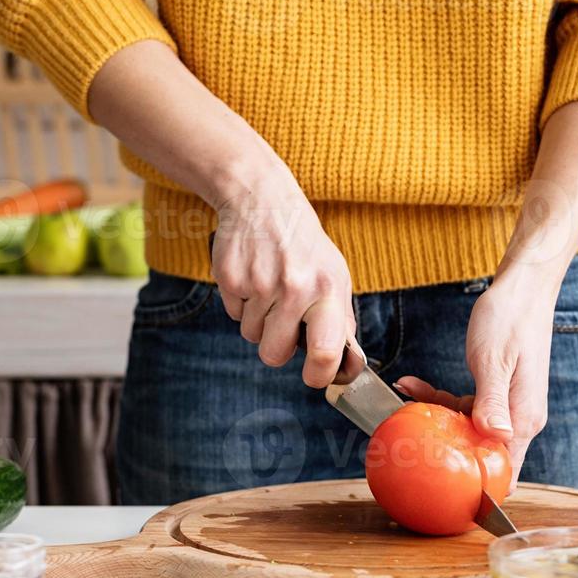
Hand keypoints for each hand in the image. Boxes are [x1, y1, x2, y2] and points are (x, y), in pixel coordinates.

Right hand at [212, 181, 355, 388]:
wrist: (263, 201)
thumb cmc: (304, 246)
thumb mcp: (335, 275)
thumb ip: (340, 321)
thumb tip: (346, 366)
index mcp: (328, 290)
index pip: (325, 351)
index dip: (319, 375)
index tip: (315, 377)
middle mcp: (294, 288)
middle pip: (274, 355)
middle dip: (276, 348)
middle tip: (282, 325)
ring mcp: (259, 284)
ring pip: (251, 336)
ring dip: (258, 322)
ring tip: (269, 289)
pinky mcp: (231, 279)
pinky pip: (234, 316)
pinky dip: (242, 304)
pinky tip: (253, 278)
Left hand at [396, 264, 557, 485]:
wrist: (524, 288)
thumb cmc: (511, 319)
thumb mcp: (493, 360)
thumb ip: (492, 401)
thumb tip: (494, 437)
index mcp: (523, 418)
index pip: (507, 472)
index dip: (480, 491)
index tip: (444, 495)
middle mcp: (519, 418)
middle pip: (482, 455)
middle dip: (448, 453)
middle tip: (410, 446)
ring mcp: (509, 406)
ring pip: (469, 430)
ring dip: (437, 420)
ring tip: (405, 399)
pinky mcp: (498, 392)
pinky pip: (468, 407)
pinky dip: (442, 399)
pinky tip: (414, 385)